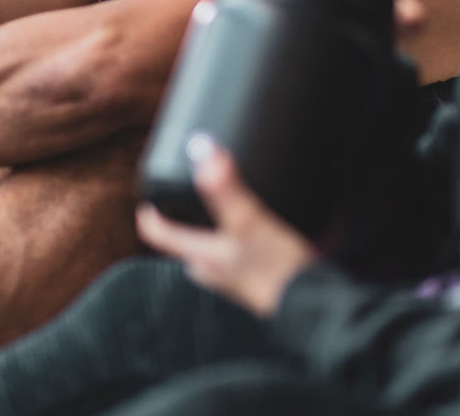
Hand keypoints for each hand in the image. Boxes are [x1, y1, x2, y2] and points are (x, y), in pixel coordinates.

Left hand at [136, 138, 318, 316]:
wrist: (312, 305)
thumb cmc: (278, 267)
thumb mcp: (249, 220)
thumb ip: (225, 189)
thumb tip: (204, 153)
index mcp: (201, 257)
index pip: (160, 236)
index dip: (150, 216)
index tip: (147, 203)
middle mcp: (210, 272)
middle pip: (184, 243)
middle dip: (184, 222)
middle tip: (187, 200)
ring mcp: (230, 281)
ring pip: (209, 251)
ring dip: (210, 233)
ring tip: (220, 213)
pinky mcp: (251, 284)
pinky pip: (231, 259)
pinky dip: (232, 244)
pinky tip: (250, 237)